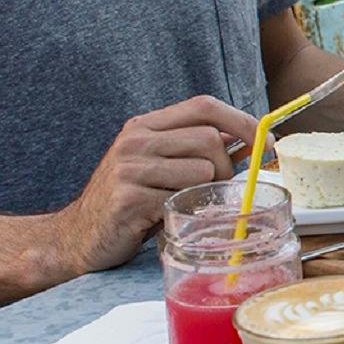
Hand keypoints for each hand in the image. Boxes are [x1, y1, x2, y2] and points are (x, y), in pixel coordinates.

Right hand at [52, 96, 258, 272]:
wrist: (77, 238)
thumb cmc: (129, 203)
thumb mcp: (160, 167)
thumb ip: (197, 152)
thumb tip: (251, 144)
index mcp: (145, 126)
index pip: (204, 106)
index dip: (242, 121)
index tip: (266, 143)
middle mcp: (135, 140)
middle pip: (210, 139)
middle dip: (224, 169)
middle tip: (212, 191)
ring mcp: (129, 168)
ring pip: (201, 171)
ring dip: (202, 194)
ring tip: (179, 205)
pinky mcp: (128, 199)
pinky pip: (181, 200)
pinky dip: (181, 213)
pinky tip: (161, 218)